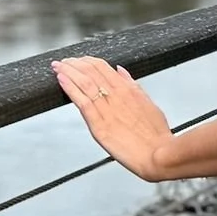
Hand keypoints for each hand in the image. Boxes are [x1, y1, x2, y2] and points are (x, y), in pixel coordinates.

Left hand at [51, 55, 174, 181]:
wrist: (159, 156)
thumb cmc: (157, 137)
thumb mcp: (150, 105)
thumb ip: (134, 87)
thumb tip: (121, 71)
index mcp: (129, 90)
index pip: (103, 68)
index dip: (88, 61)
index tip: (78, 60)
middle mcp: (117, 96)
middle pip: (91, 71)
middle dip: (74, 63)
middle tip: (63, 61)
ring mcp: (107, 109)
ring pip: (83, 82)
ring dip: (68, 71)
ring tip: (57, 66)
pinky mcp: (99, 124)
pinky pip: (81, 100)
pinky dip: (70, 88)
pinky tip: (61, 80)